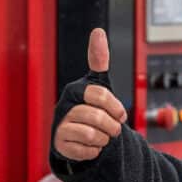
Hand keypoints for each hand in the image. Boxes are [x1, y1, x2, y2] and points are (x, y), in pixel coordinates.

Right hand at [53, 28, 128, 161]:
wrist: (77, 136)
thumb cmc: (89, 108)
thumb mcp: (98, 85)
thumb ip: (98, 59)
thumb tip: (98, 31)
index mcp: (77, 90)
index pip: (100, 94)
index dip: (115, 106)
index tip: (121, 114)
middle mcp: (66, 105)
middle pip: (98, 117)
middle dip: (112, 127)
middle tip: (114, 130)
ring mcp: (61, 124)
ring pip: (92, 134)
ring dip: (104, 139)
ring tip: (101, 137)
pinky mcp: (60, 144)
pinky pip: (86, 150)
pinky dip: (94, 151)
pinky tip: (90, 146)